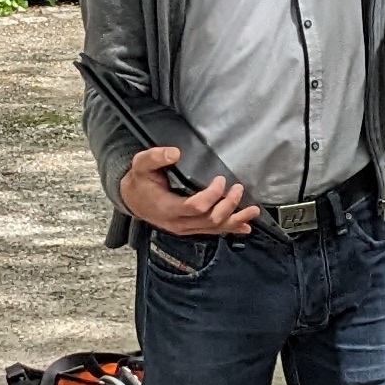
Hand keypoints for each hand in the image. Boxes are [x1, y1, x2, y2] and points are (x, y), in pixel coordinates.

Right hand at [121, 144, 253, 235]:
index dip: (212, 194)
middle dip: (228, 205)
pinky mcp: (190, 228)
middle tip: (238, 188)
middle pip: (210, 219)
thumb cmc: (140, 181)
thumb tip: (175, 153)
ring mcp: (185, 228)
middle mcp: (178, 223)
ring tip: (252, 211)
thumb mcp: (142, 164)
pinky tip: (244, 226)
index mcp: (167, 208)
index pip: (196, 206)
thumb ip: (156, 157)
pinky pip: (212, 231)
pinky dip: (230, 229)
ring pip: (214, 228)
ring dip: (235, 219)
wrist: (133, 199)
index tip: (220, 179)